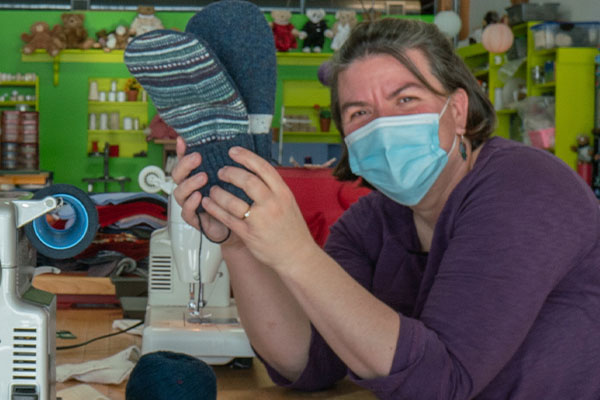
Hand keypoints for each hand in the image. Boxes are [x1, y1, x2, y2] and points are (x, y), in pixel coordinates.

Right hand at [171, 137, 233, 243]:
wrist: (238, 223)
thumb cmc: (232, 199)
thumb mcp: (230, 179)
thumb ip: (225, 164)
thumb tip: (230, 144)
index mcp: (195, 177)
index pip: (183, 162)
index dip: (181, 151)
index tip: (183, 141)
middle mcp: (190, 189)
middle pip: (177, 175)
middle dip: (185, 165)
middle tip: (197, 158)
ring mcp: (190, 203)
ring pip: (179, 192)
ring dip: (189, 183)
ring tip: (203, 177)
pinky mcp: (193, 218)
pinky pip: (186, 211)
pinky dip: (191, 203)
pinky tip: (199, 196)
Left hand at [200, 146, 318, 271]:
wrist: (296, 254)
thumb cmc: (292, 229)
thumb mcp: (288, 203)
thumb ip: (273, 188)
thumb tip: (254, 171)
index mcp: (283, 193)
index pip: (263, 168)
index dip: (246, 157)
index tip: (233, 151)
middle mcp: (272, 204)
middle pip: (247, 181)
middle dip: (229, 173)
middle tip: (221, 171)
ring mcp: (260, 219)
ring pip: (232, 200)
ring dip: (218, 192)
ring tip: (213, 190)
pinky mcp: (248, 234)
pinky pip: (226, 218)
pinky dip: (214, 209)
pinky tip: (208, 203)